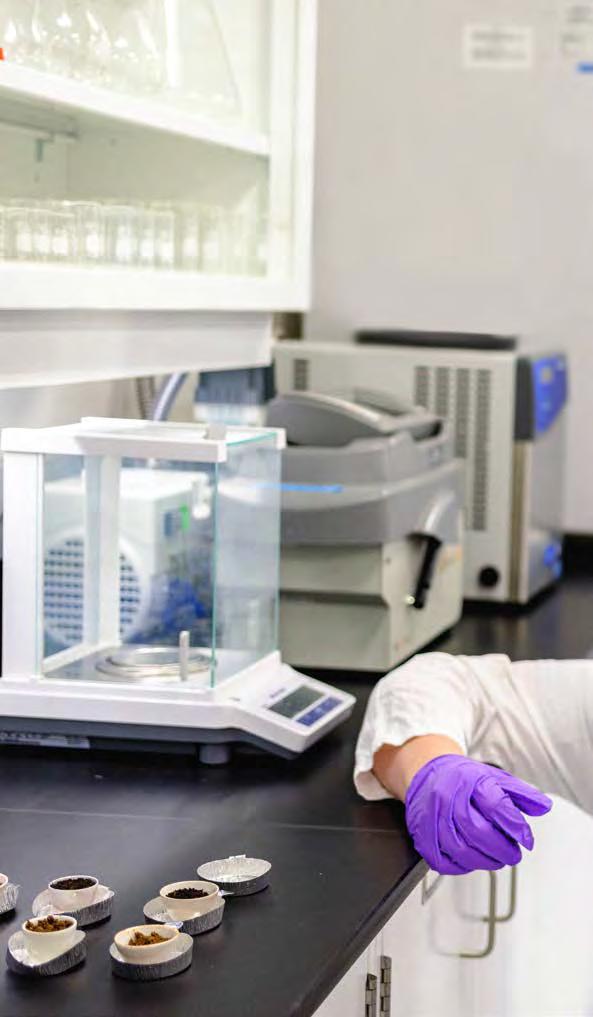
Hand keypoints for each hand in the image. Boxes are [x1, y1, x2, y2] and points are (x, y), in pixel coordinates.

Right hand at [405, 755, 552, 874]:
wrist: (429, 774)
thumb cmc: (464, 779)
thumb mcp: (496, 778)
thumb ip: (522, 794)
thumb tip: (543, 807)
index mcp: (470, 781)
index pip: (495, 805)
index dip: (514, 826)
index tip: (526, 840)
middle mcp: (448, 797)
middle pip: (476, 830)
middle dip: (500, 849)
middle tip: (512, 854)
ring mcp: (432, 817)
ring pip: (459, 849)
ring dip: (483, 861)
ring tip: (495, 859)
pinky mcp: (422, 835)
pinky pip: (441, 860)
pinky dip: (460, 867)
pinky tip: (471, 861)